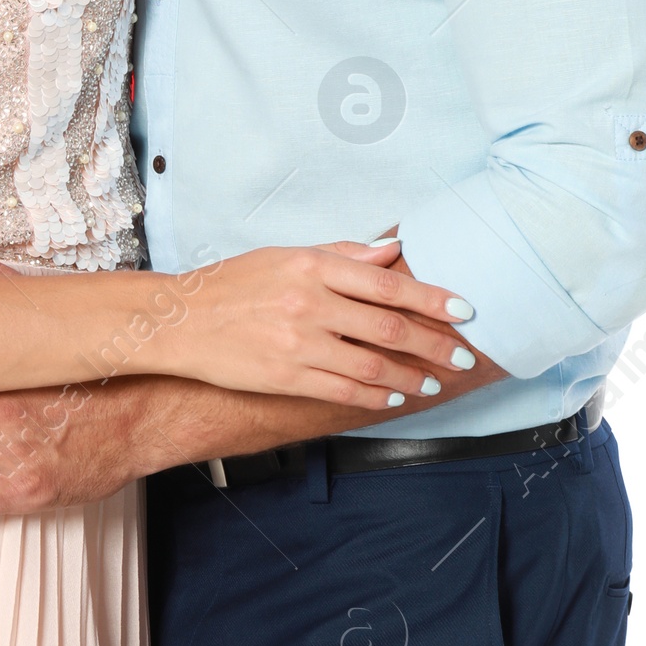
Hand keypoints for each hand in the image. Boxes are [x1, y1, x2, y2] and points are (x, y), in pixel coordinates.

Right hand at [153, 239, 475, 407]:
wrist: (181, 321)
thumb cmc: (235, 284)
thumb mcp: (287, 255)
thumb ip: (343, 254)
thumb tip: (393, 250)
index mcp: (312, 266)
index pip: (388, 283)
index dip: (432, 298)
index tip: (464, 309)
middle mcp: (309, 303)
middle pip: (390, 327)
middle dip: (435, 344)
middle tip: (464, 354)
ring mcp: (298, 343)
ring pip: (373, 365)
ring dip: (412, 376)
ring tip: (435, 380)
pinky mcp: (287, 377)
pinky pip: (344, 390)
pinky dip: (376, 394)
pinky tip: (393, 395)